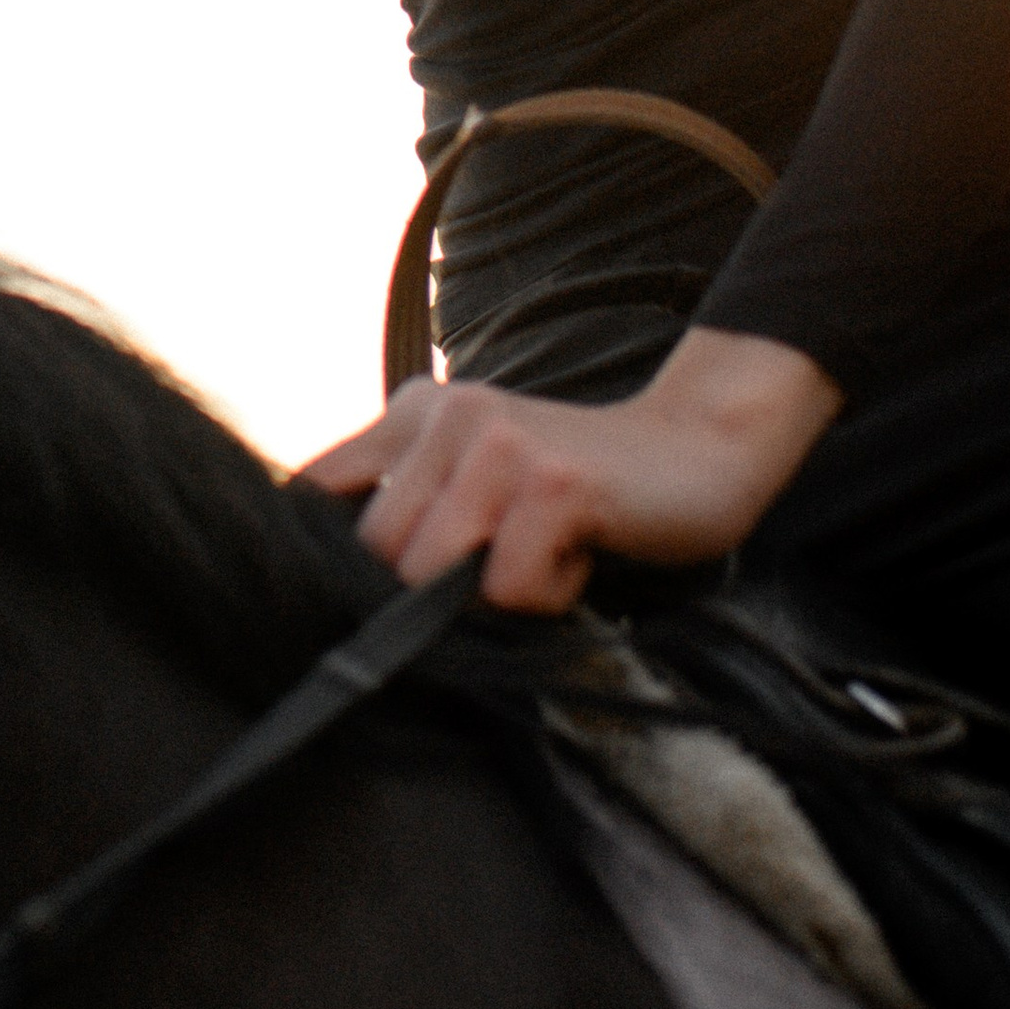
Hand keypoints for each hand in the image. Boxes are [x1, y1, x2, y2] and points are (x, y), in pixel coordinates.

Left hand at [300, 324, 842, 612]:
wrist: (692, 449)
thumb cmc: (574, 487)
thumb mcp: (472, 475)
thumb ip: (407, 501)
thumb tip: (328, 580)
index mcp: (415, 411)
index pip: (317, 486)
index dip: (323, 555)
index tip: (358, 595)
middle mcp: (448, 413)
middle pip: (375, 549)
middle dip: (432, 586)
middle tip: (502, 561)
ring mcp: (500, 444)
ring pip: (430, 572)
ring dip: (493, 592)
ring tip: (541, 554)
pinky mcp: (554, 483)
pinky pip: (508, 587)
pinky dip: (547, 596)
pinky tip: (580, 555)